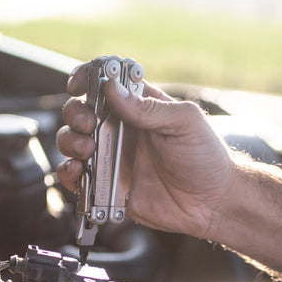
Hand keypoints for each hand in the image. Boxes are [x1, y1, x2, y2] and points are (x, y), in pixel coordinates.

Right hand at [56, 62, 235, 238]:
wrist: (212, 203)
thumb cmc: (206, 158)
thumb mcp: (184, 122)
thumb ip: (148, 108)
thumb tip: (113, 89)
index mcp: (140, 108)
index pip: (106, 83)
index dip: (87, 78)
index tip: (77, 85)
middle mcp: (122, 130)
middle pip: (81, 111)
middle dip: (75, 113)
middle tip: (88, 124)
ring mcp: (113, 158)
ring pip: (73, 142)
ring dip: (70, 141)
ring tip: (87, 150)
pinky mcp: (108, 186)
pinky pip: (78, 178)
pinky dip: (68, 173)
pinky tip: (78, 172)